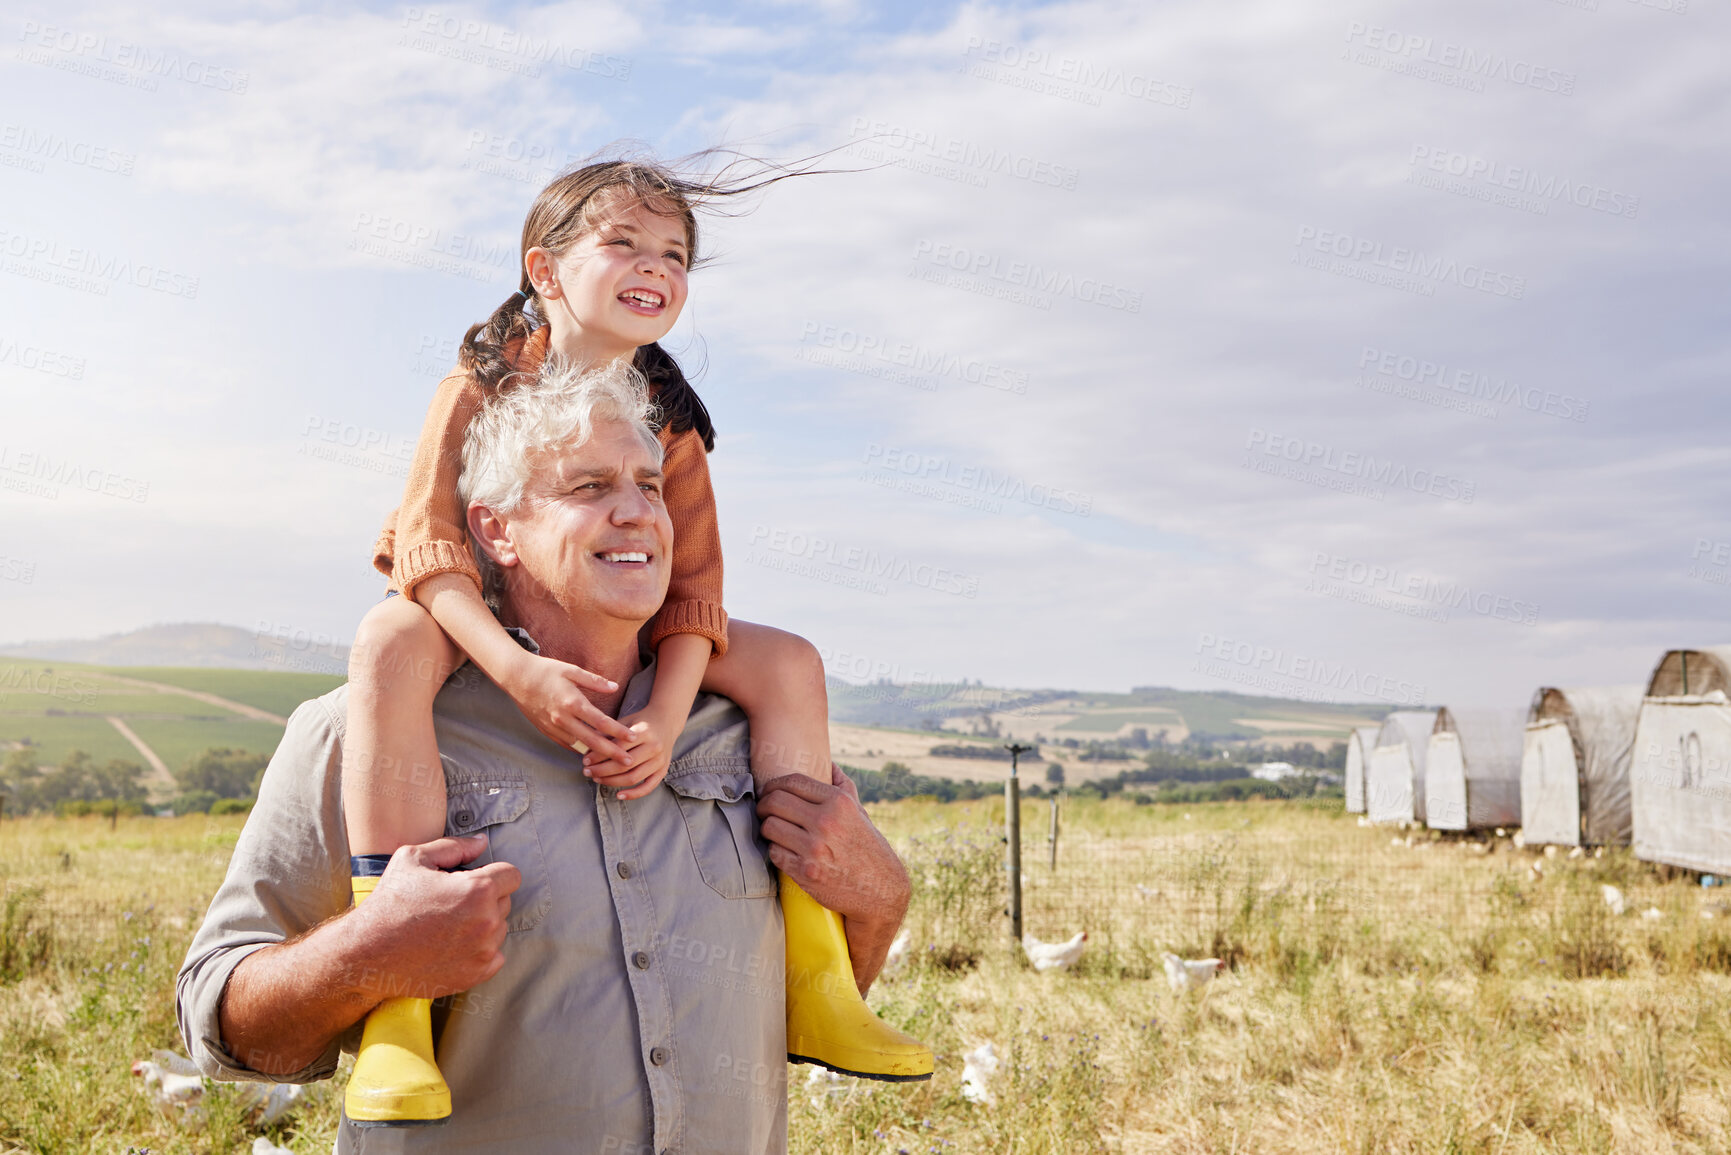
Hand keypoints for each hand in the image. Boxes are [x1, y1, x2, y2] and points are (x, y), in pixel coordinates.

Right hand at [346, 834, 521, 1000]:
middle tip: (451, 903)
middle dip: (485, 898)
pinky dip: (480, 950)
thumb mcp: (414, 859)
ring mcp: (484, 951)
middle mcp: (487, 921)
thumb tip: (482, 842)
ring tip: (448, 925)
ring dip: (483, 924)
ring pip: (500, 928)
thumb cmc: (389, 904)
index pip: (512, 875)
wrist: (368, 954)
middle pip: (505, 901)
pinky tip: (453, 945)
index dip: (493, 874)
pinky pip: (495, 955)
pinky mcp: (477, 974)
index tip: (473, 880)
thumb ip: (455, 847)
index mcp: (477, 890)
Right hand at [501, 652, 637, 765]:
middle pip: (592, 741)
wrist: (517, 677)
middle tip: (629, 762)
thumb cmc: (546, 671)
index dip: (618, 732)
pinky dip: (579, 750)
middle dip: (612, 753)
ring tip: (613, 764)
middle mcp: (563, 718)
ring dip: (596, 756)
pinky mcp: (546, 731)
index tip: (633, 738)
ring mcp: (553, 727)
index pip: (601, 722)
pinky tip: (591, 755)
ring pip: (579, 747)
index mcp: (573, 702)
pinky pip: (566, 745)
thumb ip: (595, 681)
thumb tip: (615, 687)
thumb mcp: (571, 670)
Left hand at [584, 707, 673, 800]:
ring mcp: (660, 760)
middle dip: (602, 770)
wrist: (667, 721)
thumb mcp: (625, 721)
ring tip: (597, 779)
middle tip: (587, 771)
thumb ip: (608, 734)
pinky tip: (618, 795)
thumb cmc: (640, 721)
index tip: (585, 760)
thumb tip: (586, 749)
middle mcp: (654, 747)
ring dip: (612, 781)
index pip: (618, 747)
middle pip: (624, 765)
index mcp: (644, 732)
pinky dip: (634, 794)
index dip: (599, 755)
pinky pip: (648, 787)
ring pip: (633, 777)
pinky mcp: (663, 770)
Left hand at [755, 765, 909, 921]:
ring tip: (773, 831)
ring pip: (770, 826)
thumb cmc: (867, 847)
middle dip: (763, 804)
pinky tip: (783, 849)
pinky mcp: (805, 872)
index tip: (768, 791)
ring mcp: (814, 848)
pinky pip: (774, 852)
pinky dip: (775, 850)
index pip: (792, 781)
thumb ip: (843, 786)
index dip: (773, 784)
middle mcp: (826, 822)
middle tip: (764, 810)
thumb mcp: (860, 811)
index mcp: (838, 802)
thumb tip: (829, 764)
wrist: (879, 889)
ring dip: (767, 828)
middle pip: (775, 801)